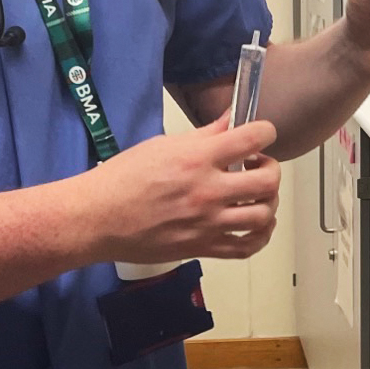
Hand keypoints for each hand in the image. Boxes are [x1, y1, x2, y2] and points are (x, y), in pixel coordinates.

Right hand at [86, 116, 280, 263]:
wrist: (99, 218)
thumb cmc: (125, 176)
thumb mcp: (164, 144)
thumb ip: (205, 134)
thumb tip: (233, 119)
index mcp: (198, 159)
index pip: (253, 139)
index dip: (265, 131)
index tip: (261, 134)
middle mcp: (208, 192)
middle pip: (267, 181)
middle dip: (271, 168)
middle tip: (258, 164)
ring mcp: (208, 224)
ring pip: (263, 215)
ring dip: (269, 200)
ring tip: (257, 193)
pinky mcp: (203, 249)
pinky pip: (246, 247)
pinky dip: (261, 235)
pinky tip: (257, 223)